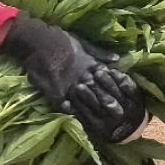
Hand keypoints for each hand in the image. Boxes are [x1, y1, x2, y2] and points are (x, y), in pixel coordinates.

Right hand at [1, 14, 139, 138]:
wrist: (38, 42)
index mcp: (91, 66)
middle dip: (109, 105)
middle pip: (100, 95)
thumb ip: (100, 53)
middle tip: (119, 117)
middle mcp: (83, 78)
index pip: (108, 82)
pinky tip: (80, 122)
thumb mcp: (83, 43)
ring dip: (94, 112)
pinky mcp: (56, 92)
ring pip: (85, 103)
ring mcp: (70, 86)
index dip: (116, 91)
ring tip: (105, 124)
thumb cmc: (61, 40)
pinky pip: (66, 106)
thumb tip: (118, 59)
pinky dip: (73, 113)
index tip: (125, 101)